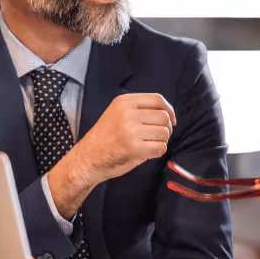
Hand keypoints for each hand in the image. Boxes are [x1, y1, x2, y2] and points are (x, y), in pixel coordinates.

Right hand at [49, 93, 176, 216]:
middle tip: (159, 136)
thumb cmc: (105, 138)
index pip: (157, 99)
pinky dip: (158, 151)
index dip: (169, 110)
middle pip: (163, 116)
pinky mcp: (132, 148)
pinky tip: (148, 152)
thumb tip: (168, 114)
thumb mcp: (117, 114)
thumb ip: (138, 110)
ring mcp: (129, 131)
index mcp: (123, 102)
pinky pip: (160, 148)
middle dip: (167, 128)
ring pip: (164, 133)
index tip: (171, 120)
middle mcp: (126, 114)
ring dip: (162, 141)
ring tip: (150, 144)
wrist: (87, 158)